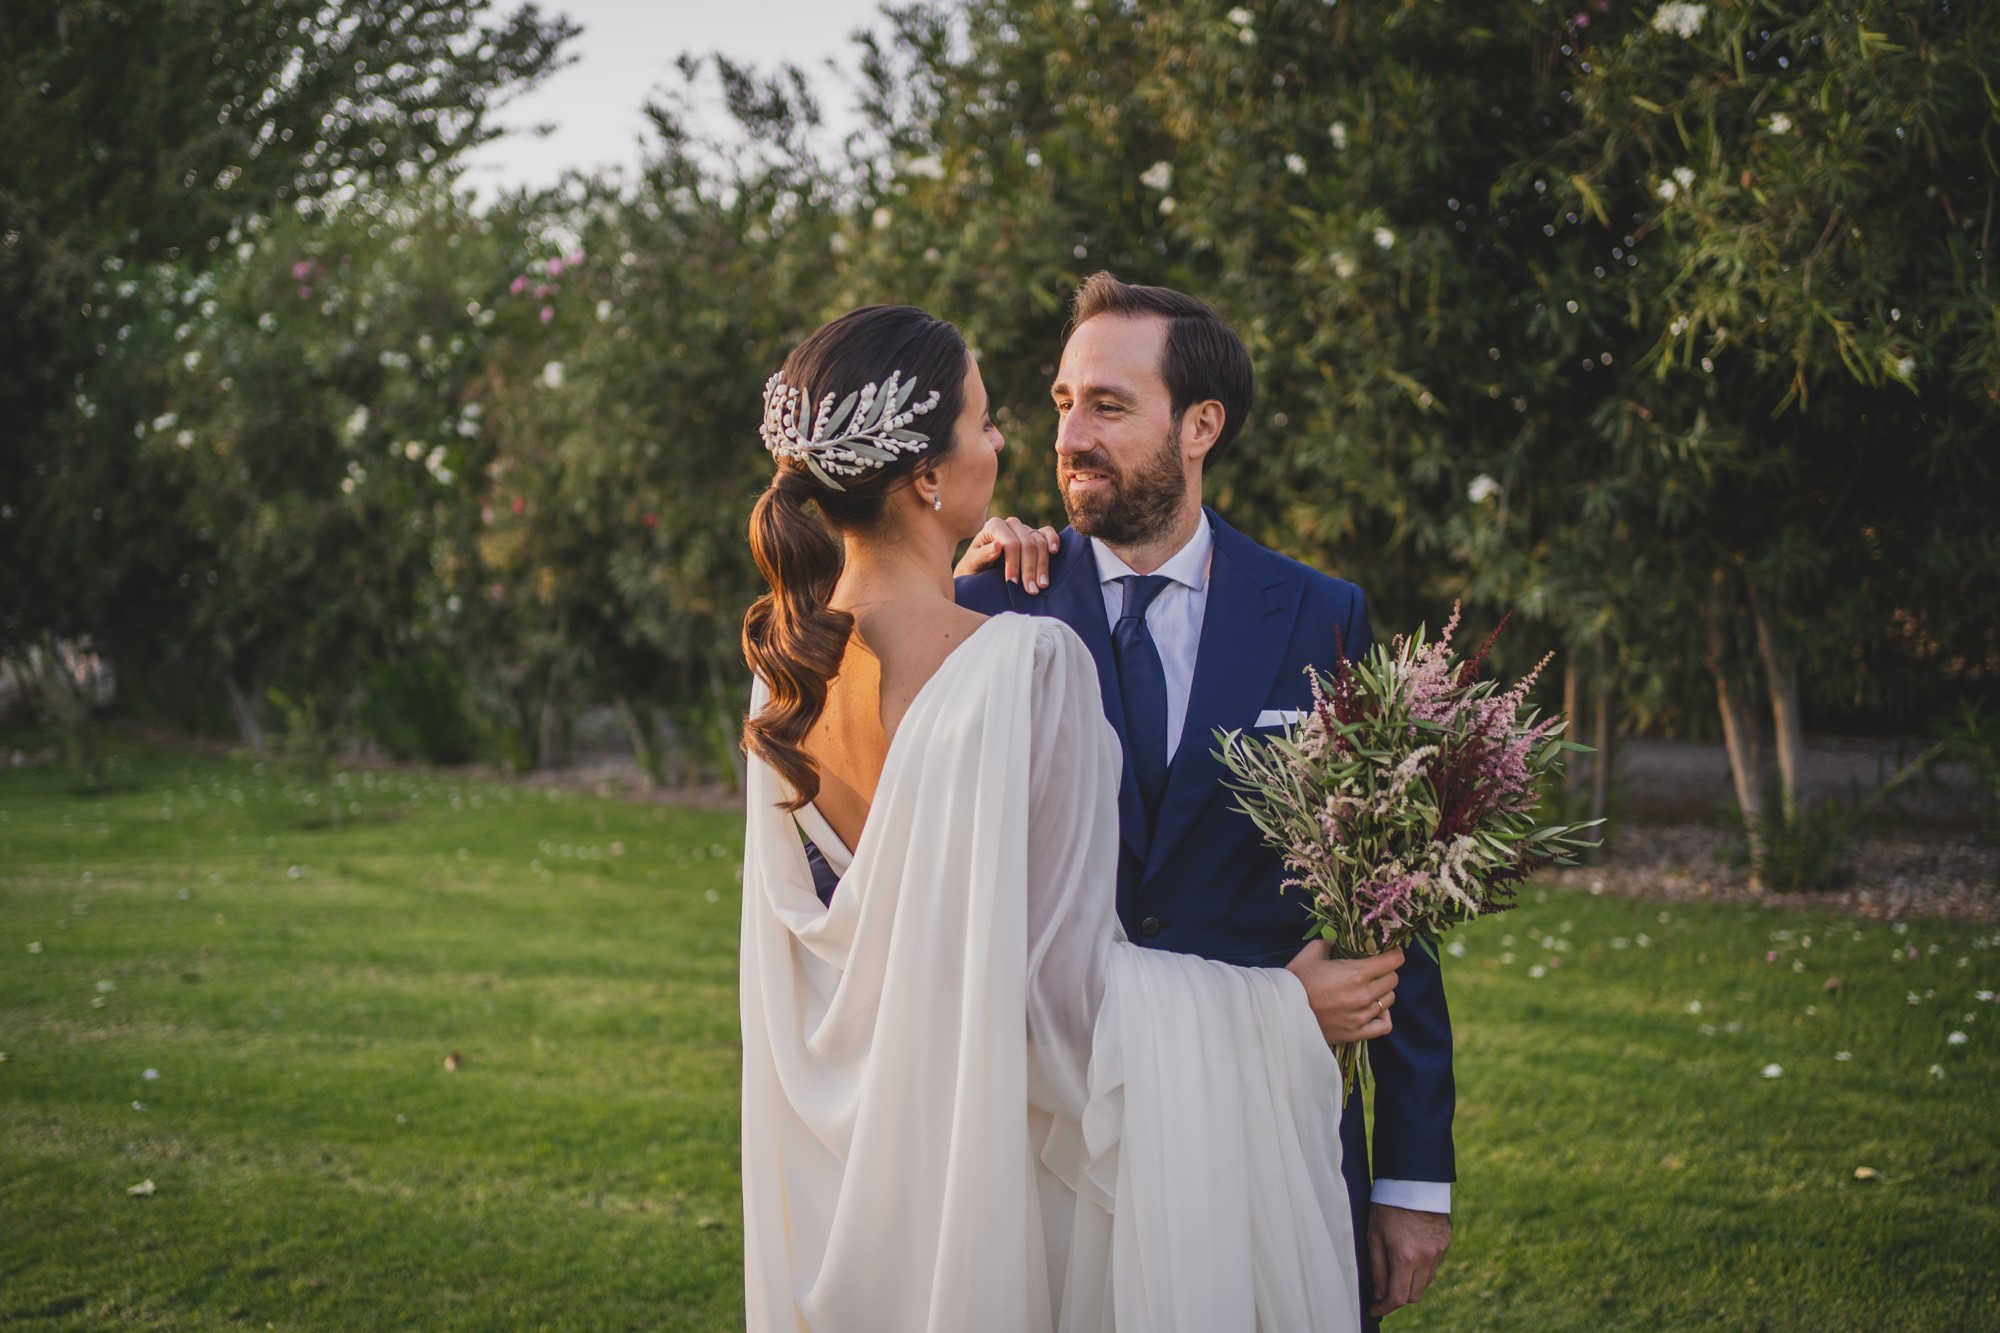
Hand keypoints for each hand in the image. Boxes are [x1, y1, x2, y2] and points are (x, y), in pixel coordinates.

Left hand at [955, 516, 1060, 591]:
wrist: (979, 570)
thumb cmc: (973, 568)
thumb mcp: (972, 564)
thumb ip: (982, 555)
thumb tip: (997, 546)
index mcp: (994, 526)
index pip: (1010, 543)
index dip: (1013, 564)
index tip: (1013, 583)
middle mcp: (1010, 524)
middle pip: (1028, 544)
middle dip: (1030, 569)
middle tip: (1031, 590)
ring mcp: (1024, 528)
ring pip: (1040, 542)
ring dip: (1042, 565)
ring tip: (1042, 585)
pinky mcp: (1035, 534)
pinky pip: (1048, 533)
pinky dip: (1053, 541)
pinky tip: (1054, 552)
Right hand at [1285, 940, 1401, 1045]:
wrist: (1281, 1010)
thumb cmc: (1295, 979)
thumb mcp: (1313, 951)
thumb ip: (1336, 943)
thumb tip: (1348, 943)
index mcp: (1355, 973)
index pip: (1393, 961)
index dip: (1394, 954)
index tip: (1390, 952)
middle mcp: (1363, 995)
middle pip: (1393, 979)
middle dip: (1386, 971)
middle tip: (1374, 969)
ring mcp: (1361, 1016)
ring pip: (1389, 1000)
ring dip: (1382, 991)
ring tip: (1369, 988)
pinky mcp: (1356, 1033)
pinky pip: (1385, 1025)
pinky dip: (1383, 1015)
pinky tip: (1373, 1008)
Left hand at [1367, 1204, 1450, 1316]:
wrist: (1412, 1181)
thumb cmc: (1387, 1207)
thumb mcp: (1373, 1237)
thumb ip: (1377, 1270)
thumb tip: (1377, 1295)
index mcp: (1406, 1258)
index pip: (1398, 1298)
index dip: (1384, 1308)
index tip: (1374, 1310)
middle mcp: (1426, 1258)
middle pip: (1414, 1296)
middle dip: (1398, 1297)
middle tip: (1383, 1290)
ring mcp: (1439, 1252)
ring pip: (1425, 1283)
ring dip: (1411, 1283)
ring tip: (1396, 1269)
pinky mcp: (1446, 1244)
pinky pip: (1433, 1267)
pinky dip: (1422, 1269)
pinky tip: (1411, 1254)